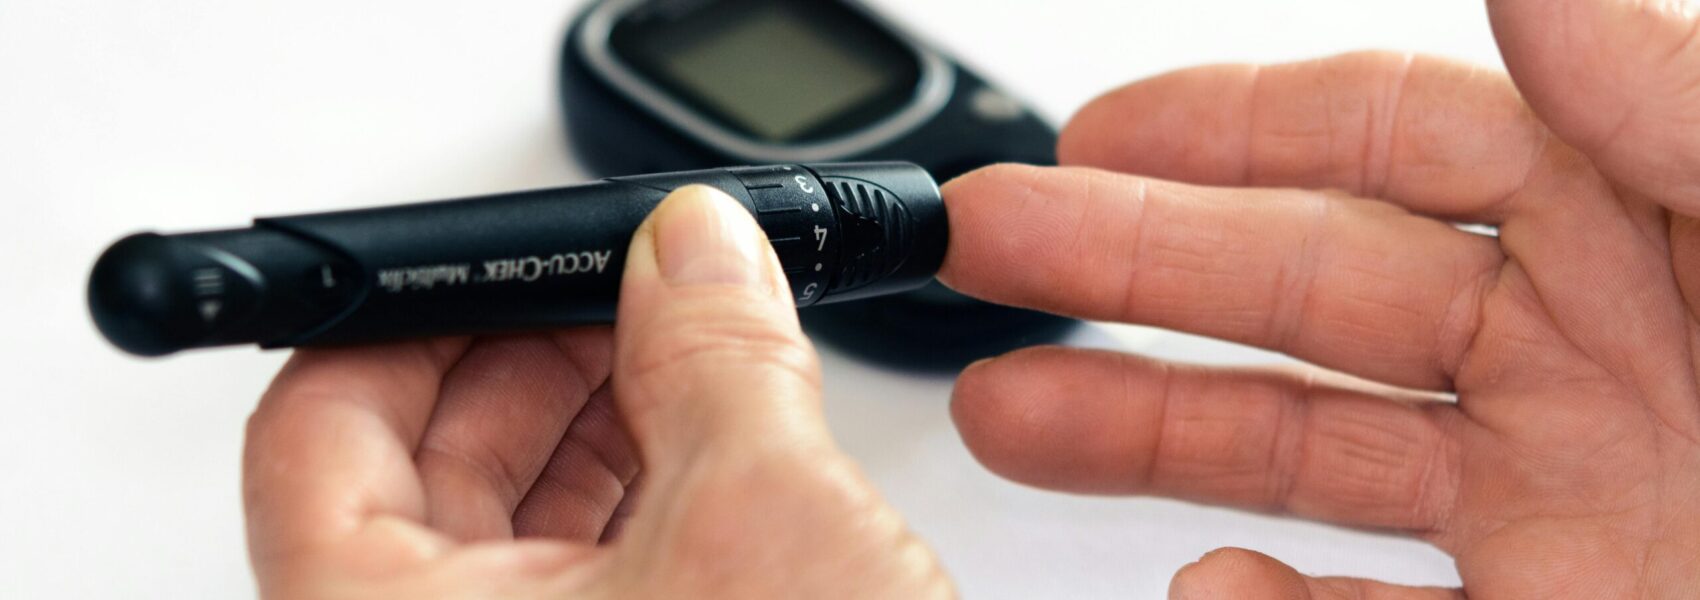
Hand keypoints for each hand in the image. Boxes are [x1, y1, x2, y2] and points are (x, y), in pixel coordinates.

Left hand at [242, 186, 949, 597]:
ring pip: (510, 518)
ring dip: (599, 413)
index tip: (491, 258)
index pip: (315, 431)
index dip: (402, 317)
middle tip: (623, 281)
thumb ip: (718, 355)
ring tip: (691, 342)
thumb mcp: (762, 521)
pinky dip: (642, 485)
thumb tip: (696, 247)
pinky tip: (713, 426)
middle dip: (532, 350)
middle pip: (418, 463)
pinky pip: (582, 567)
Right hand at [941, 0, 1699, 596]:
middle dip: (1126, 259)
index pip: (1398, 142)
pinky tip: (1207, 587)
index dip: (1236, 125)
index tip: (1100, 132)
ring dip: (1143, 431)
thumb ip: (1675, 111)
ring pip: (1302, 448)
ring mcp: (1557, 505)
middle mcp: (1579, 361)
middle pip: (1305, 287)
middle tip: (988, 245)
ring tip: (1009, 415)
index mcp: (1636, 231)